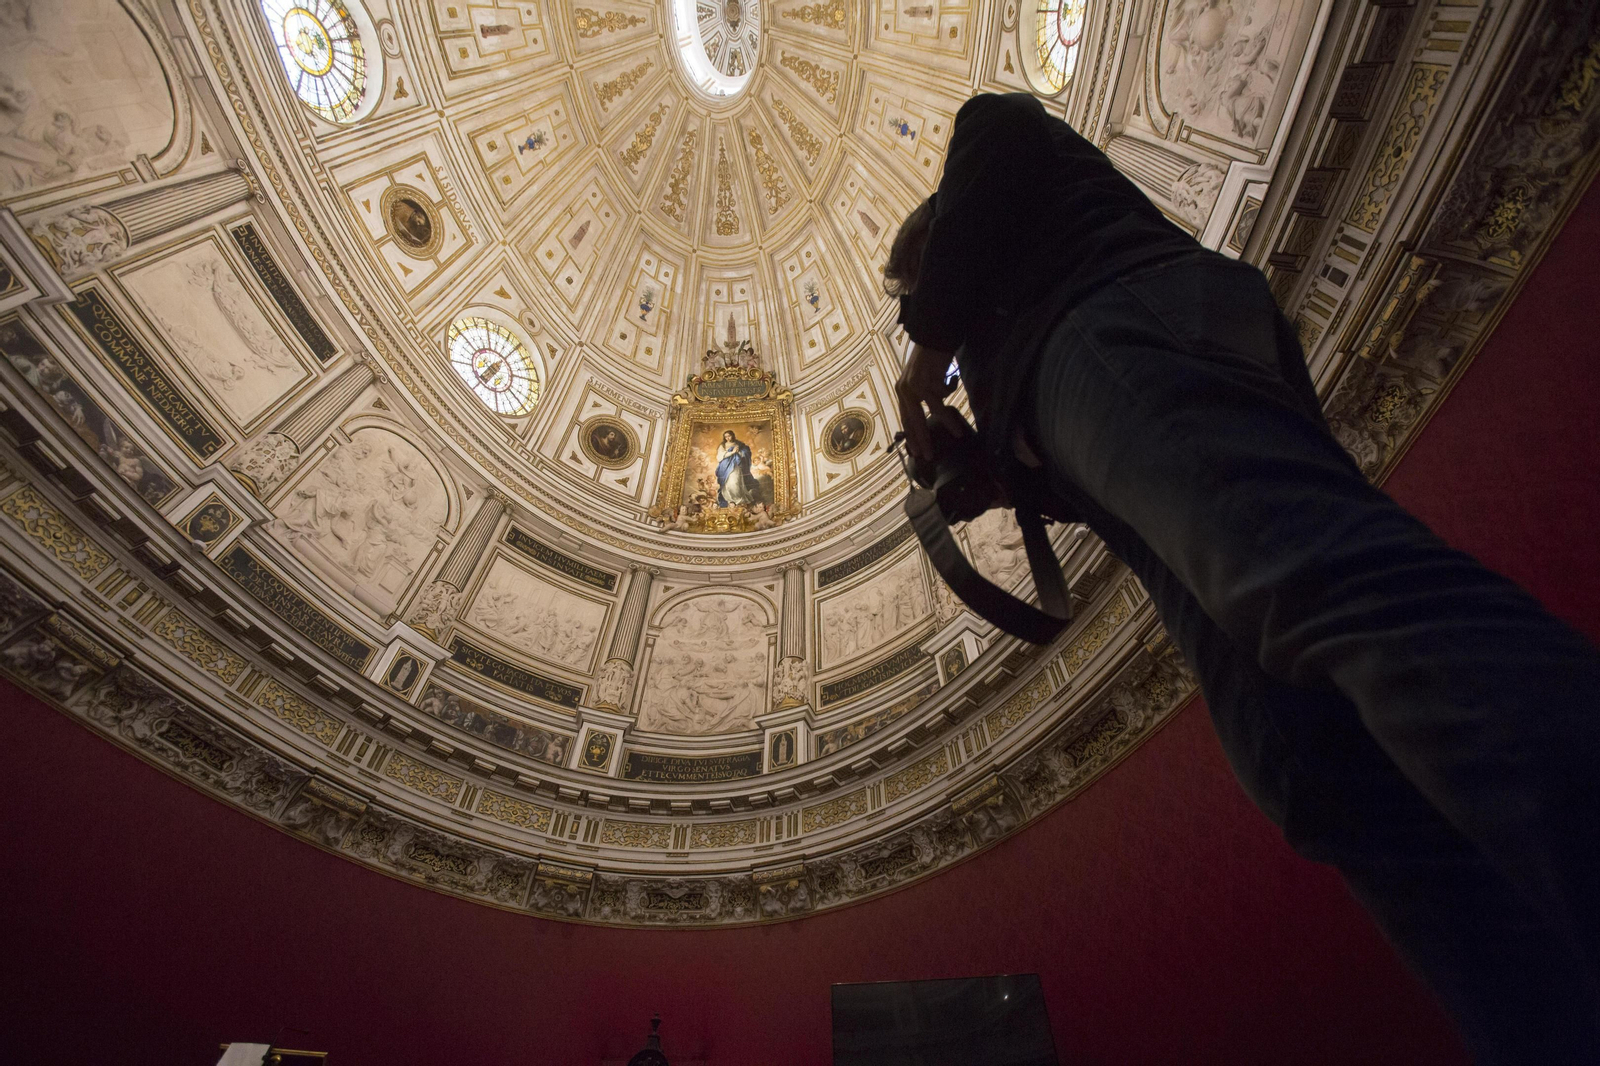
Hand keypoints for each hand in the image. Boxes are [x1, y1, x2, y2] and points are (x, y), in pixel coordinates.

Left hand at [895, 343, 956, 460]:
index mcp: (902, 390)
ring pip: (927, 415)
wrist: (935, 336)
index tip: (915, 451)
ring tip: (953, 438)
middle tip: (926, 456)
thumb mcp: (923, 379)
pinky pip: (941, 403)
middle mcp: (904, 389)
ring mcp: (914, 386)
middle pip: (911, 421)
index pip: (904, 418)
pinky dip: (949, 413)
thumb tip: (932, 414)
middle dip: (919, 440)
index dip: (910, 435)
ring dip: (940, 427)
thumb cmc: (933, 358)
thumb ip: (923, 396)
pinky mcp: (927, 381)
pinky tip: (956, 419)